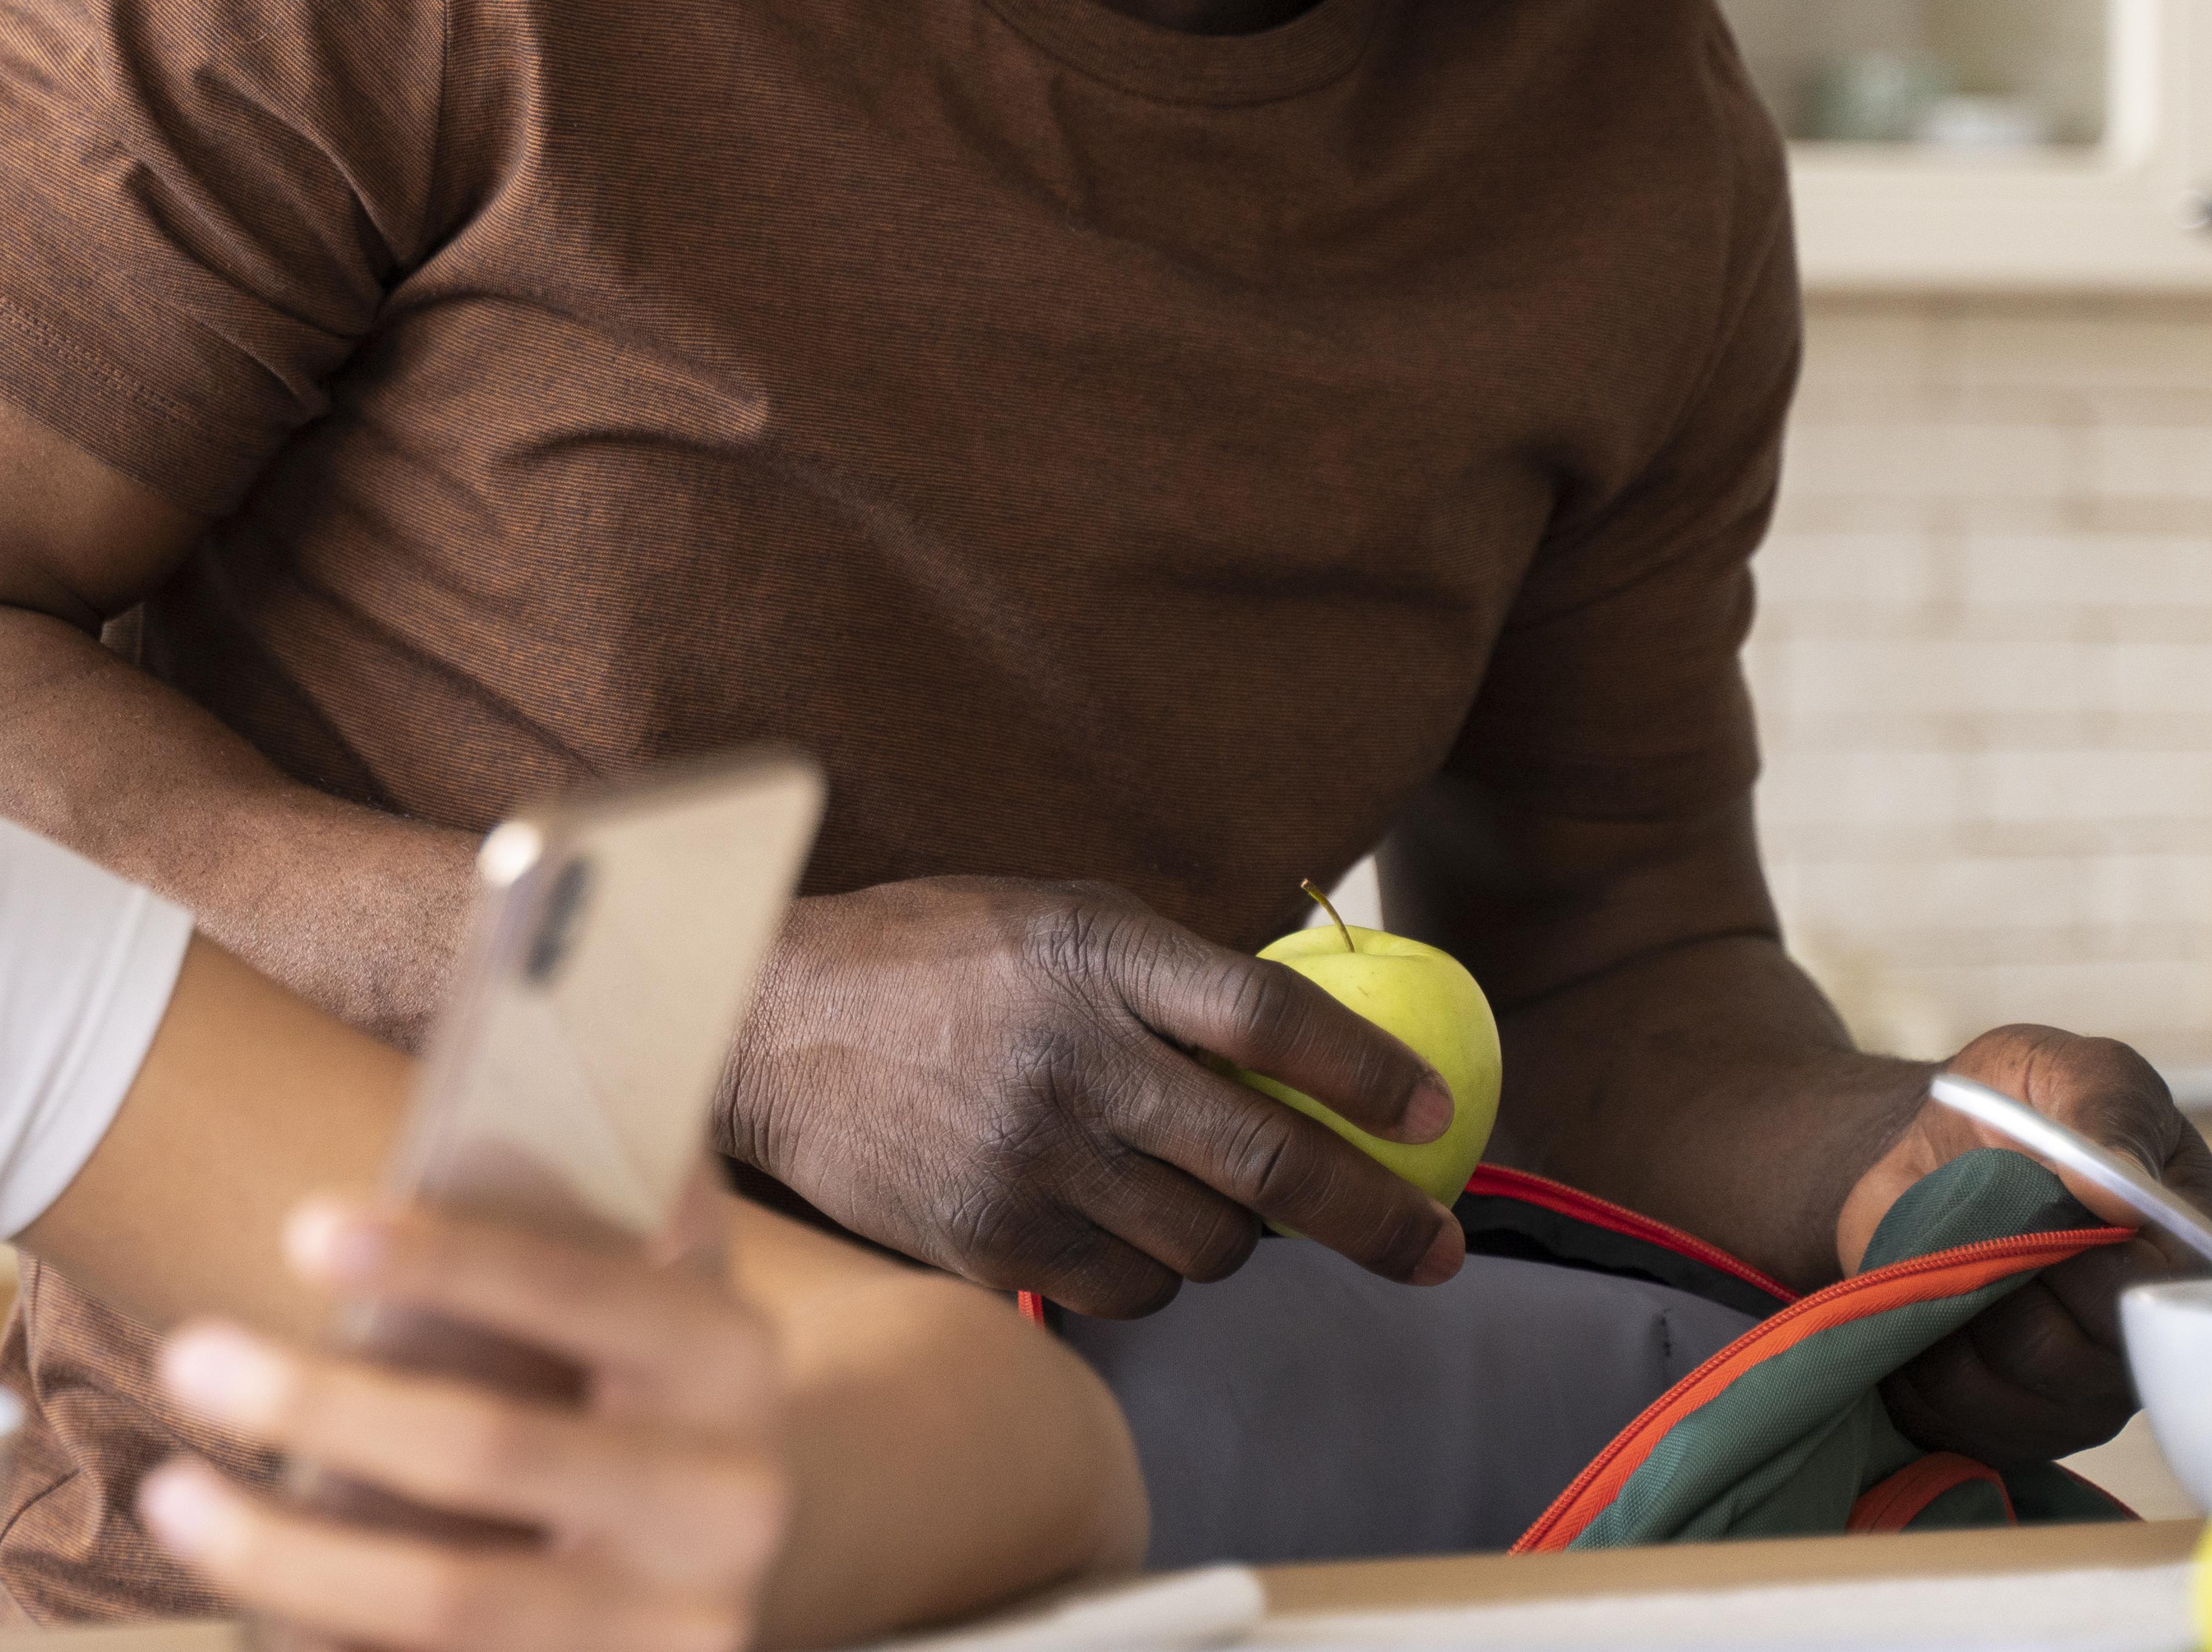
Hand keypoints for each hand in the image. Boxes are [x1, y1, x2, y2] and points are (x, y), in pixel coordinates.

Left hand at [133, 1195, 791, 1651]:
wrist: (720, 1564)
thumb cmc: (643, 1392)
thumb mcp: (658, 1295)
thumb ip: (617, 1198)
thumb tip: (550, 1047)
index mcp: (733, 1359)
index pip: (586, 1291)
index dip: (449, 1259)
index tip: (306, 1226)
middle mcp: (726, 1501)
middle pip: (493, 1452)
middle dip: (324, 1403)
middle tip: (186, 1355)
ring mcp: (673, 1630)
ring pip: (450, 1600)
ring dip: (289, 1554)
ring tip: (169, 1498)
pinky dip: (328, 1645)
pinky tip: (246, 1612)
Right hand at [716, 876, 1461, 1316]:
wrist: (772, 1025)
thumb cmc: (937, 961)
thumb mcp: (1058, 920)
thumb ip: (1174, 981)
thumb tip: (1319, 1059)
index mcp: (1094, 958)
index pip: (1269, 1022)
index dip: (1370, 1076)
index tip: (1436, 1117)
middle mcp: (1069, 1061)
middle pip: (1266, 1161)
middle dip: (1377, 1217)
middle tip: (1439, 1246)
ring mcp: (1028, 1162)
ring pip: (1208, 1245)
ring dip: (1244, 1236)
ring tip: (1219, 1198)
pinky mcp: (990, 1241)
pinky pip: (1129, 1291)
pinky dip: (1158, 1270)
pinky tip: (1130, 1222)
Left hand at [1841, 1025, 2211, 1466]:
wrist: (1929, 1144)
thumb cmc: (2014, 1104)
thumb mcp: (2061, 1067)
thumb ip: (2107, 1105)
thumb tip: (2124, 1189)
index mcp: (2187, 1256)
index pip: (2154, 1296)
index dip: (2086, 1258)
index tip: (2033, 1200)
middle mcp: (2144, 1340)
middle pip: (2080, 1356)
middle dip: (2009, 1280)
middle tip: (1977, 1217)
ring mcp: (2078, 1394)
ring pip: (2014, 1388)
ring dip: (1960, 1311)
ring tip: (1948, 1247)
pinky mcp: (2007, 1422)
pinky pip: (1957, 1418)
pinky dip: (1918, 1355)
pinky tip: (1919, 1297)